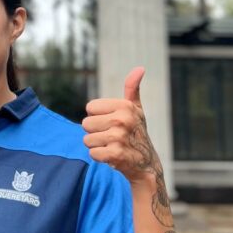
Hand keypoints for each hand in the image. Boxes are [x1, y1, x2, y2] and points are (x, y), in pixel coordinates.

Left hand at [81, 67, 163, 184]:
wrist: (146, 163)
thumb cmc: (137, 132)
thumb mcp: (136, 109)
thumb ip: (132, 88)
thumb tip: (140, 68)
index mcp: (125, 106)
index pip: (90, 107)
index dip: (98, 116)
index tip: (112, 122)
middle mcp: (122, 120)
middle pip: (86, 123)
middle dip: (96, 132)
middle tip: (112, 136)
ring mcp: (119, 137)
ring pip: (87, 139)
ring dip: (97, 145)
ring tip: (113, 145)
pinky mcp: (115, 154)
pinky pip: (92, 153)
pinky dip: (100, 157)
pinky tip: (113, 156)